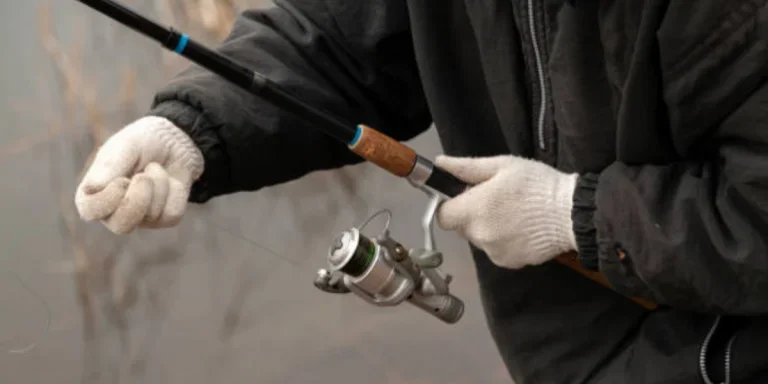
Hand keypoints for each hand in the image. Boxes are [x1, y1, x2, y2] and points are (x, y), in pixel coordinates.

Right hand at [74, 116, 203, 233]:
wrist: (173, 142)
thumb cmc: (141, 143)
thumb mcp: (126, 145)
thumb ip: (110, 164)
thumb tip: (91, 188)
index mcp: (93, 193)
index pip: (90, 211)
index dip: (107, 200)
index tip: (122, 180)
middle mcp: (113, 211)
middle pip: (120, 226)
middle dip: (137, 201)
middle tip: (144, 176)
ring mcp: (140, 218)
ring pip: (151, 217)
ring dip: (159, 185)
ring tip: (154, 168)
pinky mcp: (164, 219)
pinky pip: (172, 214)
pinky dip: (175, 191)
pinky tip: (170, 180)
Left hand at [435, 154, 577, 268]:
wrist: (571, 214)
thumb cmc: (537, 185)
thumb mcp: (502, 166)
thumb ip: (466, 167)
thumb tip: (439, 164)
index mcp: (473, 210)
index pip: (443, 215)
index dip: (450, 205)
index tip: (464, 197)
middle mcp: (479, 235)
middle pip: (461, 228)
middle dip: (472, 215)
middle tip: (495, 201)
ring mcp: (493, 252)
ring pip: (479, 239)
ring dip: (488, 228)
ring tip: (513, 214)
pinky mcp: (508, 263)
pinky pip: (495, 250)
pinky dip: (503, 241)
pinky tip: (521, 229)